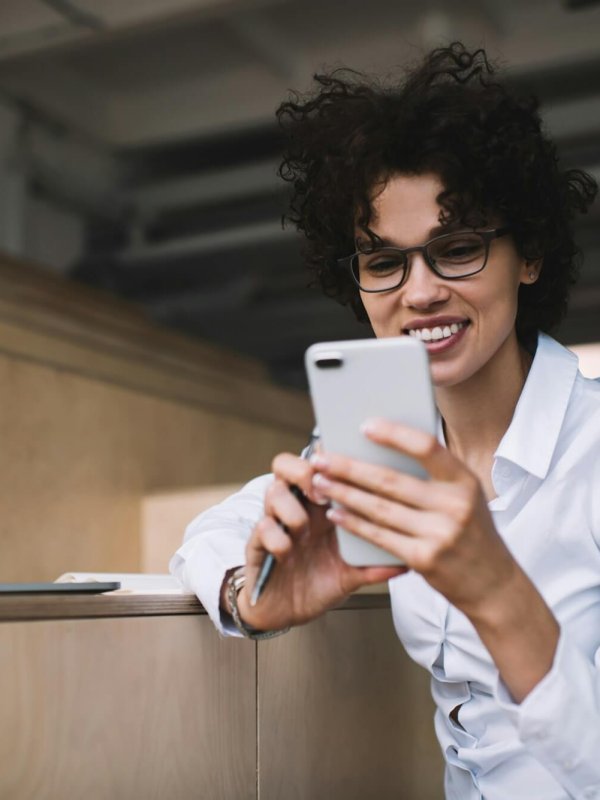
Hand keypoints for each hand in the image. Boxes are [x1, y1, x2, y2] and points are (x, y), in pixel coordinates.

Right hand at [236, 451, 405, 631]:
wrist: (286, 614)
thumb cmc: (318, 584)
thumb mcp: (352, 574)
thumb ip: (375, 566)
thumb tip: (408, 565)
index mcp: (319, 508)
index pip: (317, 466)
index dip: (325, 457)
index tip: (342, 463)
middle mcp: (296, 509)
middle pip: (286, 465)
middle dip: (302, 471)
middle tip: (318, 492)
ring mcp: (275, 524)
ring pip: (273, 491)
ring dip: (291, 509)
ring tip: (303, 530)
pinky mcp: (257, 543)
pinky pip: (262, 528)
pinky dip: (277, 538)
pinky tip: (287, 553)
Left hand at [309, 419, 518, 621]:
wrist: (493, 584)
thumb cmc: (472, 532)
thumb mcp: (465, 496)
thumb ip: (434, 476)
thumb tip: (384, 448)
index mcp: (464, 481)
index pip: (426, 448)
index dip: (394, 435)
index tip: (365, 425)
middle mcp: (454, 505)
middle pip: (390, 480)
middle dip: (349, 468)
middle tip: (321, 458)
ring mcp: (439, 534)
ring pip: (379, 508)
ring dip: (344, 493)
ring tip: (320, 482)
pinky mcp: (424, 560)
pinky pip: (379, 536)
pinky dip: (353, 523)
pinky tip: (336, 513)